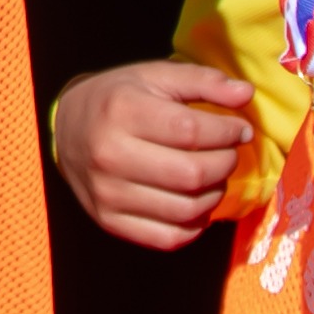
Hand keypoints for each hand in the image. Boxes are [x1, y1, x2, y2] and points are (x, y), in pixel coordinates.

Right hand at [53, 60, 261, 248]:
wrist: (67, 128)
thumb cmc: (118, 98)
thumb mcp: (156, 75)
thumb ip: (203, 80)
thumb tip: (246, 94)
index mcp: (122, 111)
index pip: (192, 132)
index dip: (228, 133)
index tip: (240, 130)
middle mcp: (110, 155)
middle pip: (192, 174)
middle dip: (225, 164)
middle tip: (229, 153)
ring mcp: (107, 194)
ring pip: (186, 209)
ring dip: (214, 194)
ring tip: (213, 176)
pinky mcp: (109, 221)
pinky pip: (169, 237)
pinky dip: (195, 224)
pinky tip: (196, 202)